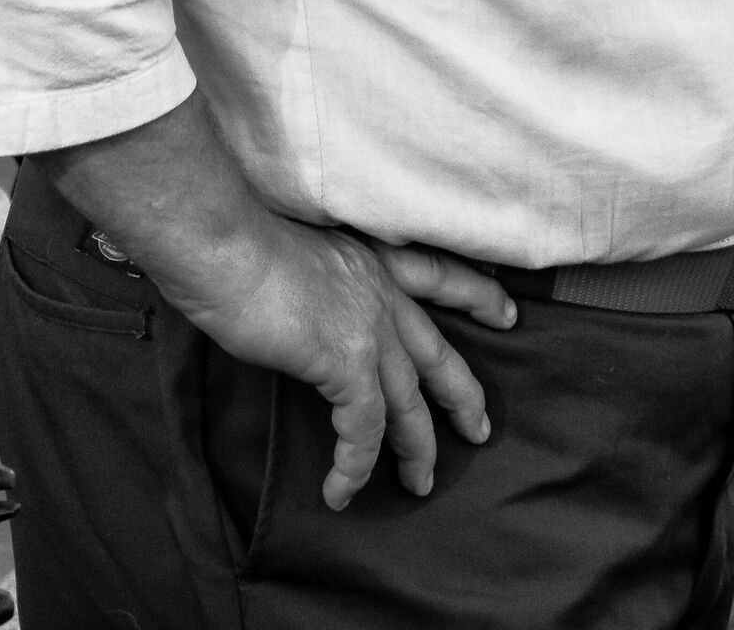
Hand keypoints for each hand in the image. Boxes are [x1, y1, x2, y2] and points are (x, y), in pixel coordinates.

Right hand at [170, 216, 513, 510]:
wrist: (226, 243)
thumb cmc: (242, 242)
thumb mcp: (302, 255)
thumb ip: (325, 288)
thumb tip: (313, 321)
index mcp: (372, 260)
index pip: (440, 274)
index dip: (477, 295)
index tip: (507, 312)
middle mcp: (382, 293)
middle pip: (438, 355)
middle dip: (463, 396)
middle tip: (479, 429)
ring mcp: (370, 329)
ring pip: (410, 405)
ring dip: (417, 450)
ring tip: (420, 485)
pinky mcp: (346, 363)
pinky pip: (363, 431)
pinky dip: (354, 466)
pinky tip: (340, 492)